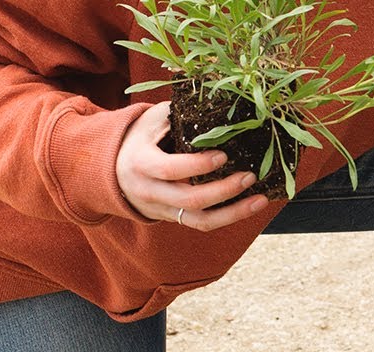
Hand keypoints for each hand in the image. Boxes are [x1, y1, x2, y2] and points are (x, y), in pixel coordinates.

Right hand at [116, 102, 268, 229]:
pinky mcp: (175, 218)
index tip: (223, 155)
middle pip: (190, 200)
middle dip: (223, 190)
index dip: (197, 165)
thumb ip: (176, 115)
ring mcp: (163, 209)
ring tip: (260, 199)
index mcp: (140, 163)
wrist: (113, 170)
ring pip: (200, 220)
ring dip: (233, 213)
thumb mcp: (149, 120)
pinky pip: (203, 224)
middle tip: (249, 175)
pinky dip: (229, 217)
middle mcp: (150, 192)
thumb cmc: (139, 138)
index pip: (170, 169)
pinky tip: (251, 206)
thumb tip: (215, 104)